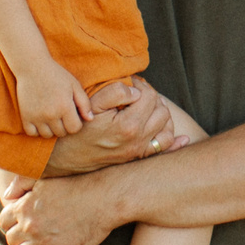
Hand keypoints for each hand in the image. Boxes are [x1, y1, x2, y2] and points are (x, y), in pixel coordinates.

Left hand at [0, 174, 117, 244]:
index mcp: (25, 206)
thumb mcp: (45, 177)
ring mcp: (44, 242)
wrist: (105, 197)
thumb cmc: (78, 183)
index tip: (17, 226)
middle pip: (11, 239)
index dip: (10, 224)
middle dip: (17, 240)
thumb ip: (21, 182)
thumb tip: (7, 195)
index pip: (4, 220)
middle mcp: (31, 225)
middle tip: (25, 241)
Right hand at [17, 60, 90, 139]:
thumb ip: (84, 103)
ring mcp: (37, 117)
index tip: (72, 115)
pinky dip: (37, 130)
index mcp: (65, 107)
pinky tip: (40, 120)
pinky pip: (32, 133)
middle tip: (61, 114)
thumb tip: (90, 119)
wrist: (32, 67)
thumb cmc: (56, 75)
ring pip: (47, 135)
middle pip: (61, 133)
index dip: (76, 123)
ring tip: (51, 117)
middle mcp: (51, 114)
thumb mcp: (74, 85)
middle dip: (64, 126)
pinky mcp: (25, 116)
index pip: (75, 129)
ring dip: (51, 129)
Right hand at [42, 93, 177, 174]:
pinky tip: (181, 138)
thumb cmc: (77, 128)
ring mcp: (138, 152)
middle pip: (162, 111)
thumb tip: (136, 91)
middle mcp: (137, 141)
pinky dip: (174, 143)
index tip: (130, 85)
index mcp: (128, 126)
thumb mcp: (91, 105)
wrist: (63, 157)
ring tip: (147, 108)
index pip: (149, 97)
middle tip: (138, 95)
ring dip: (161, 116)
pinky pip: (163, 151)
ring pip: (167, 130)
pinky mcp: (136, 159)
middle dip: (152, 99)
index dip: (141, 86)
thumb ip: (115, 92)